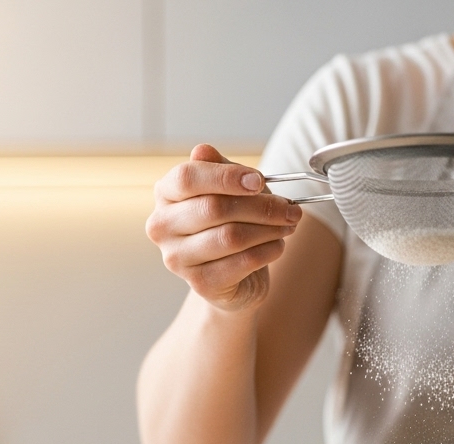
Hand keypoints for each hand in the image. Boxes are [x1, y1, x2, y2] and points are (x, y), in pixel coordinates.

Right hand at [146, 144, 301, 311]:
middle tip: (291, 208)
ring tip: (288, 225)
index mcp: (166, 194)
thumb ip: (221, 169)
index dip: (226, 177)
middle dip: (261, 206)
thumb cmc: (231, 224)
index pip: (187, 178)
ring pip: (231, 237)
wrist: (235, 278)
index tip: (259, 181)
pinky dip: (268, 250)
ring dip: (270, 229)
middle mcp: (162, 226)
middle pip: (214, 208)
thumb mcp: (230, 189)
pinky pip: (243, 262)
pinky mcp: (199, 283)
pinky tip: (278, 245)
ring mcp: (177, 258)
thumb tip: (203, 151)